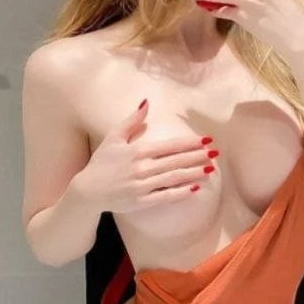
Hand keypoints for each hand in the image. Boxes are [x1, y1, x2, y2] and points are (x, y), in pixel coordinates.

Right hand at [76, 100, 218, 210]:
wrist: (87, 191)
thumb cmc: (101, 163)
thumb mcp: (113, 138)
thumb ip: (131, 120)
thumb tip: (146, 102)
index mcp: (138, 151)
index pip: (169, 146)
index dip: (189, 143)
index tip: (206, 140)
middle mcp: (142, 167)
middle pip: (175, 161)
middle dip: (197, 156)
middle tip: (216, 153)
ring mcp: (142, 185)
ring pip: (173, 178)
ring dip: (193, 173)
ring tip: (210, 169)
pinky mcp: (141, 201)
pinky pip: (165, 196)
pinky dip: (180, 193)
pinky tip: (194, 189)